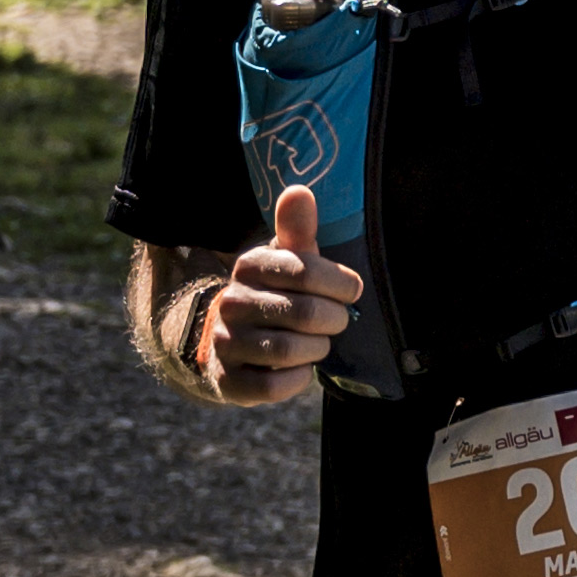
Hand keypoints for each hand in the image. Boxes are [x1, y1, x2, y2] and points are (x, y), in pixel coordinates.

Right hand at [198, 184, 362, 405]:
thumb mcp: (290, 260)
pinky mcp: (228, 381)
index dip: (340, 284)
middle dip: (333, 320)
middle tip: (337, 320)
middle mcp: (231, 303)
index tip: (351, 291)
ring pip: (288, 351)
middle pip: (305, 314)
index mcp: (249, 266)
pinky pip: (273, 386)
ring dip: (317, 349)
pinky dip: (297, 379)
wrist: (237, 341)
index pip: (305, 270)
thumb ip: (298, 230)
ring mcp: (225, 343)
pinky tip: (299, 367)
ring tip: (317, 342)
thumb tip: (298, 191)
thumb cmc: (278, 294)